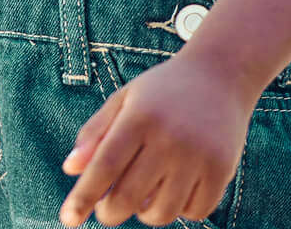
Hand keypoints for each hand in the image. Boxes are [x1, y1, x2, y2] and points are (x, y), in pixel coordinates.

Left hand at [59, 50, 253, 226]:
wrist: (220, 75)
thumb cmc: (161, 91)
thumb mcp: (124, 100)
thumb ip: (95, 133)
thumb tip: (70, 169)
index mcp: (139, 118)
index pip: (104, 167)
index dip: (83, 196)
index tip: (68, 219)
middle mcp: (169, 139)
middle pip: (128, 197)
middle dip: (109, 212)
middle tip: (105, 209)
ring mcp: (198, 156)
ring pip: (161, 213)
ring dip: (145, 214)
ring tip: (142, 196)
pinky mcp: (222, 170)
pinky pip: (195, 212)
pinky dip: (179, 210)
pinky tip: (174, 191)